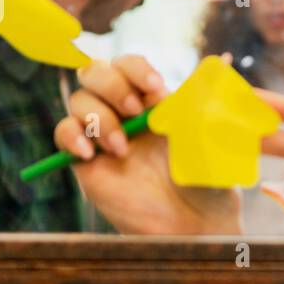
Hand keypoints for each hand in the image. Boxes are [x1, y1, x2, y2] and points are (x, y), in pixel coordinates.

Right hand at [54, 55, 241, 235]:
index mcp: (152, 100)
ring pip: (79, 99)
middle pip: (95, 72)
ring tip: (122, 148)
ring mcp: (104, 135)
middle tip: (136, 112)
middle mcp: (124, 112)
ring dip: (99, 116)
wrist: (194, 223)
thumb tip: (220, 60)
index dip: (137, 70)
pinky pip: (63, 132)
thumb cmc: (206, 180)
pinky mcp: (86, 160)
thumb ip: (204, 101)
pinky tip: (91, 154)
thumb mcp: (208, 137)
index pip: (129, 65)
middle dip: (113, 85)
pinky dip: (72, 136)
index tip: (156, 88)